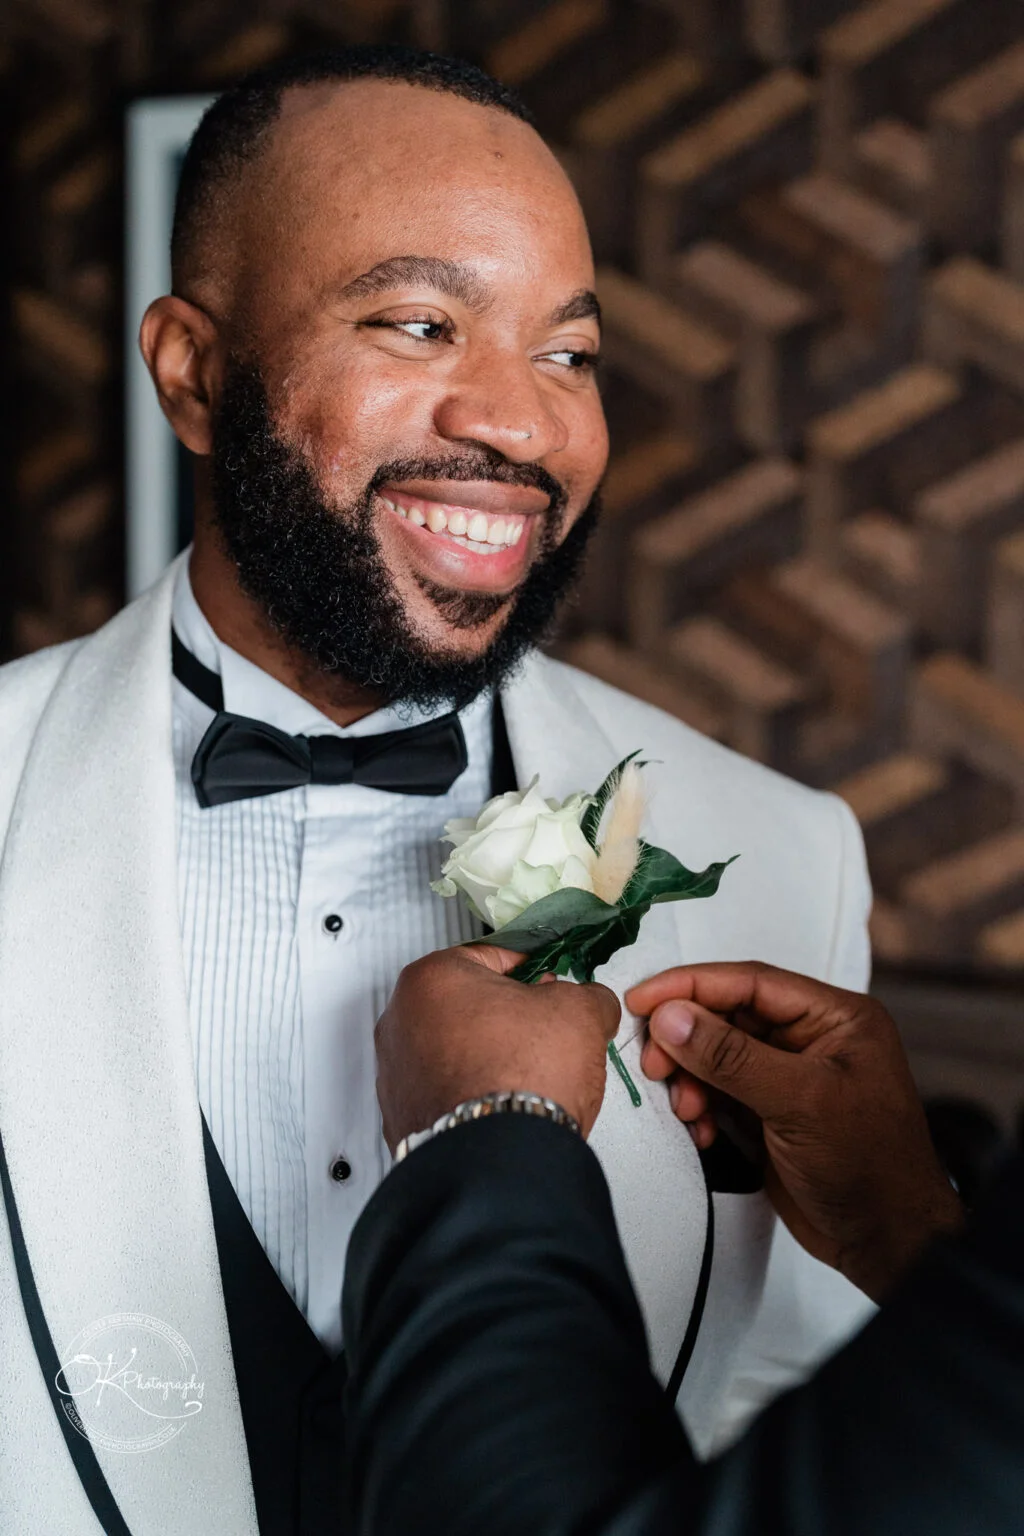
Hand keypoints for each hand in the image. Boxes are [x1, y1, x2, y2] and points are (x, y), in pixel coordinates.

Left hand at [375, 945, 620, 1150]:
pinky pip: (442, 1091)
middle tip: (543, 1031)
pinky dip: (469, 1093)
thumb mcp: (580, 1012)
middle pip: (465, 1004)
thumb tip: (589, 1003)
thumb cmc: (527, 1073)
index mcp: (431, 978)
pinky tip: (502, 1106)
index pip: (491, 956)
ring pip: (451, 1049)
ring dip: (485, 1054)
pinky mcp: (400, 1119)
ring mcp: (394, 1074)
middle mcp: (399, 1021)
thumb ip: (586, 995)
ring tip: (526, 1075)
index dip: (532, 969)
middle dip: (505, 1014)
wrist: (502, 1163)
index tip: (552, 985)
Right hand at [627, 962, 963, 1299]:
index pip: (751, 982)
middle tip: (654, 1063)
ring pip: (718, 1056)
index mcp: (835, 1017)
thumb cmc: (868, 1167)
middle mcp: (812, 1038)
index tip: (642, 998)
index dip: (691, 986)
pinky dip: (703, 1108)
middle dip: (687, 1039)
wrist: (886, 1244)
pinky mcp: (771, 1112)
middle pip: (728, 1017)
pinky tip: (703, 1132)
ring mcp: (790, 1076)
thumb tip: (671, 1016)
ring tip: (688, 1109)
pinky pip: (721, 1093)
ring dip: (691, 1079)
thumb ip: (731, 1057)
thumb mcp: (798, 1102)